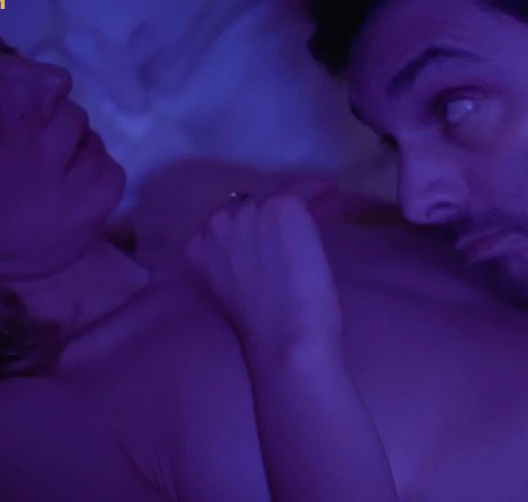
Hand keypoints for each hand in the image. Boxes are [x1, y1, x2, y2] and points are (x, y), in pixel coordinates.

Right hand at [187, 194, 341, 353]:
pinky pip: (303, 189)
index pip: (228, 220)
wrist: (285, 338)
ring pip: (276, 190)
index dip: (256, 221)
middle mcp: (216, 223)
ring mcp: (248, 212)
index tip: (275, 225)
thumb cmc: (265, 329)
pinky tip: (330, 190)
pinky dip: (318, 189)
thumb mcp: (234, 287)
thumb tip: (265, 241)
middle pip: (250, 201)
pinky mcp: (281, 207)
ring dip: (298, 196)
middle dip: (275, 205)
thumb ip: (238, 259)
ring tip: (322, 198)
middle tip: (304, 207)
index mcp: (197, 247)